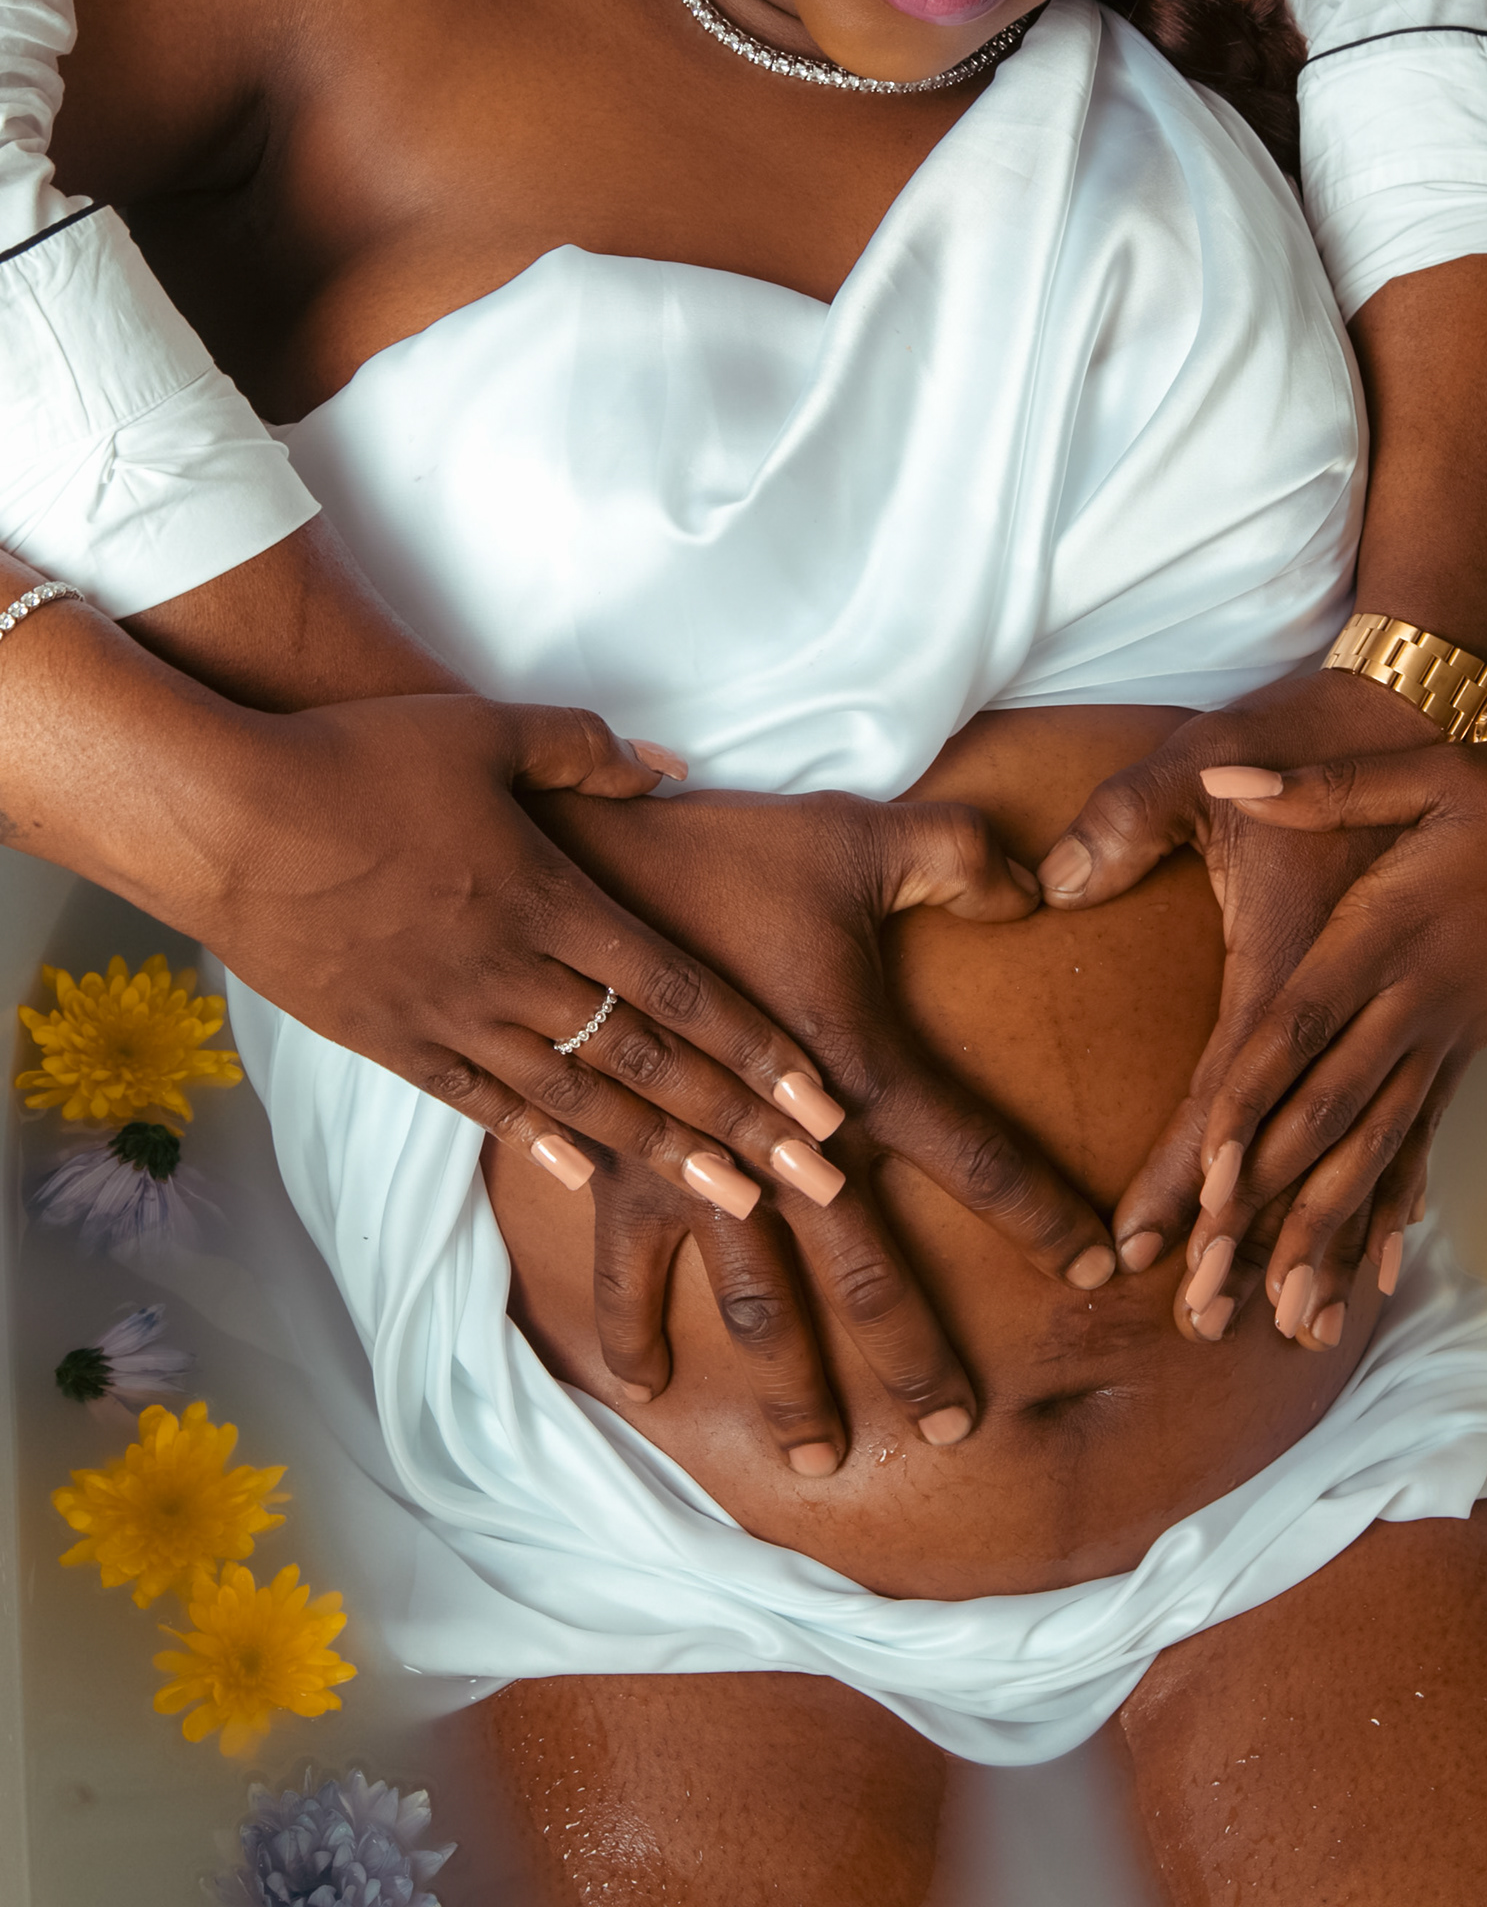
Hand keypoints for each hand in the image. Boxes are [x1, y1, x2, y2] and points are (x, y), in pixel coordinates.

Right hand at [127, 686, 876, 1217]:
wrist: (226, 818)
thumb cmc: (359, 759)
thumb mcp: (488, 731)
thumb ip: (587, 754)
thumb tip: (671, 769)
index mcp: (551, 896)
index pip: (678, 987)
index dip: (755, 1046)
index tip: (817, 1098)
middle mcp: (513, 971)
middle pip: (647, 1062)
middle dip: (738, 1124)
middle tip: (811, 1181)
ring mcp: (450, 1015)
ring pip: (578, 1099)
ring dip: (661, 1151)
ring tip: (730, 1198)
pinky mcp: (390, 1041)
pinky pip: (481, 1105)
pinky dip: (541, 1143)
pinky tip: (585, 1178)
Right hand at [526, 782, 1120, 1471]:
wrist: (578, 862)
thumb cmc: (725, 847)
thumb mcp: (860, 835)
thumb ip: (961, 858)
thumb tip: (1042, 885)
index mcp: (859, 1071)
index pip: (978, 1160)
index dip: (1044, 1215)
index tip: (1096, 1268)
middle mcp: (786, 1145)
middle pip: (871, 1276)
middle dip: (919, 1356)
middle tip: (956, 1429)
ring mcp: (696, 1167)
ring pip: (758, 1304)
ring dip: (791, 1385)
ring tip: (821, 1459)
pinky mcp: (617, 1162)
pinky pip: (624, 1267)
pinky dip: (632, 1331)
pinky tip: (647, 1388)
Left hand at [1035, 675, 1486, 1346]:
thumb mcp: (1430, 768)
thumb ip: (1322, 784)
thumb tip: (1225, 772)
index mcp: (1391, 931)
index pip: (1301, 1024)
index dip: (1252, 1094)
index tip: (1203, 1168)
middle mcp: (1414, 1001)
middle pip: (1328, 1112)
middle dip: (1265, 1201)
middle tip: (1209, 1278)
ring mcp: (1445, 1038)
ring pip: (1372, 1149)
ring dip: (1322, 1231)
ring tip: (1277, 1316)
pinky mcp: (1464, 1055)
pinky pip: (1420, 1145)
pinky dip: (1390, 1210)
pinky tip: (1368, 1277)